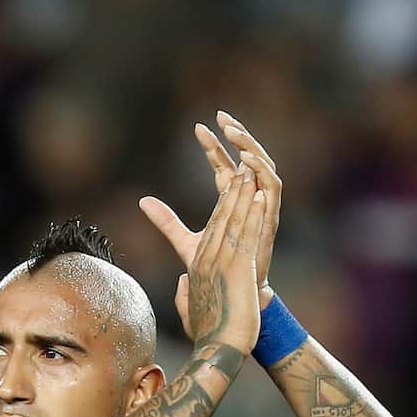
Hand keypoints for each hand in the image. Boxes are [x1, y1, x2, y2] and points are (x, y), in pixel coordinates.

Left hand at [140, 112, 282, 336]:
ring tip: (233, 130)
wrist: (236, 300)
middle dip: (237, 136)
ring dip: (251, 147)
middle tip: (221, 116)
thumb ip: (167, 221)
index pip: (224, 166)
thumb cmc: (218, 274)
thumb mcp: (187, 242)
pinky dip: (262, 170)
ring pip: (263, 167)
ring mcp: (262, 210)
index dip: (213, 147)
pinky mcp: (271, 220)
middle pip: (246, 160)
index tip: (197, 127)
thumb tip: (143, 201)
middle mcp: (250, 203)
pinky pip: (273, 187)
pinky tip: (245, 158)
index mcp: (233, 204)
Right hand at [178, 169, 267, 354]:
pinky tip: (259, 197)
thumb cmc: (207, 333)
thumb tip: (181, 280)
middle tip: (240, 166)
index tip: (230, 186)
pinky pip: (246, 235)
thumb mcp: (189, 307)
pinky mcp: (238, 269)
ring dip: (242, 194)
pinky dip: (253, 214)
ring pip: (233, 220)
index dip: (222, 205)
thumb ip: (184, 292)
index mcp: (198, 266)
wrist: (217, 348)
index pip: (211, 228)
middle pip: (220, 218)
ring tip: (249, 172)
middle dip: (232, 190)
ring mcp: (222, 262)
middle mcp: (207, 259)